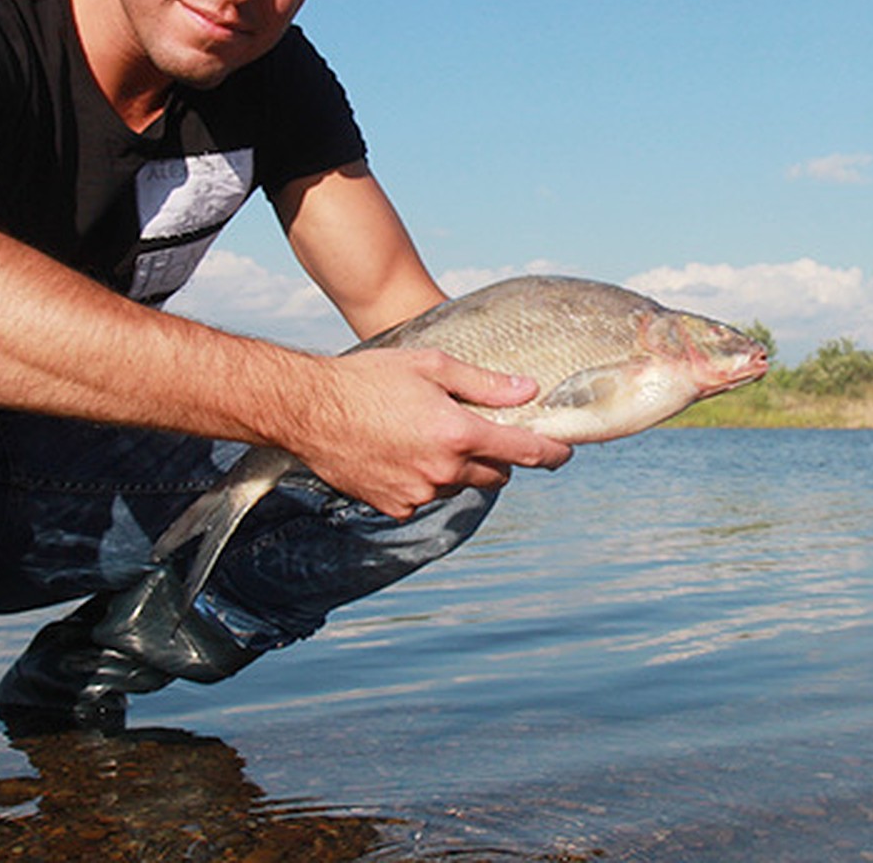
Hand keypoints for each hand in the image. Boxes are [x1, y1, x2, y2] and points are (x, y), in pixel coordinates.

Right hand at [285, 348, 573, 519]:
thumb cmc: (368, 378)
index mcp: (457, 433)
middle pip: (497, 474)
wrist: (309, 409)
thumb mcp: (430, 365)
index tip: (564, 452)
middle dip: (498, 456)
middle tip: (480, 429)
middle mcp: (443, 471)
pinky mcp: (395, 507)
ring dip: (460, 467)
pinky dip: (426, 480)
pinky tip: (403, 452)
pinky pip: (427, 497)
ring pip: (461, 485)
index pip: (525, 452)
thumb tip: (527, 389)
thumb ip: (484, 383)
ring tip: (429, 434)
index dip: (552, 453)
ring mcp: (418, 494)